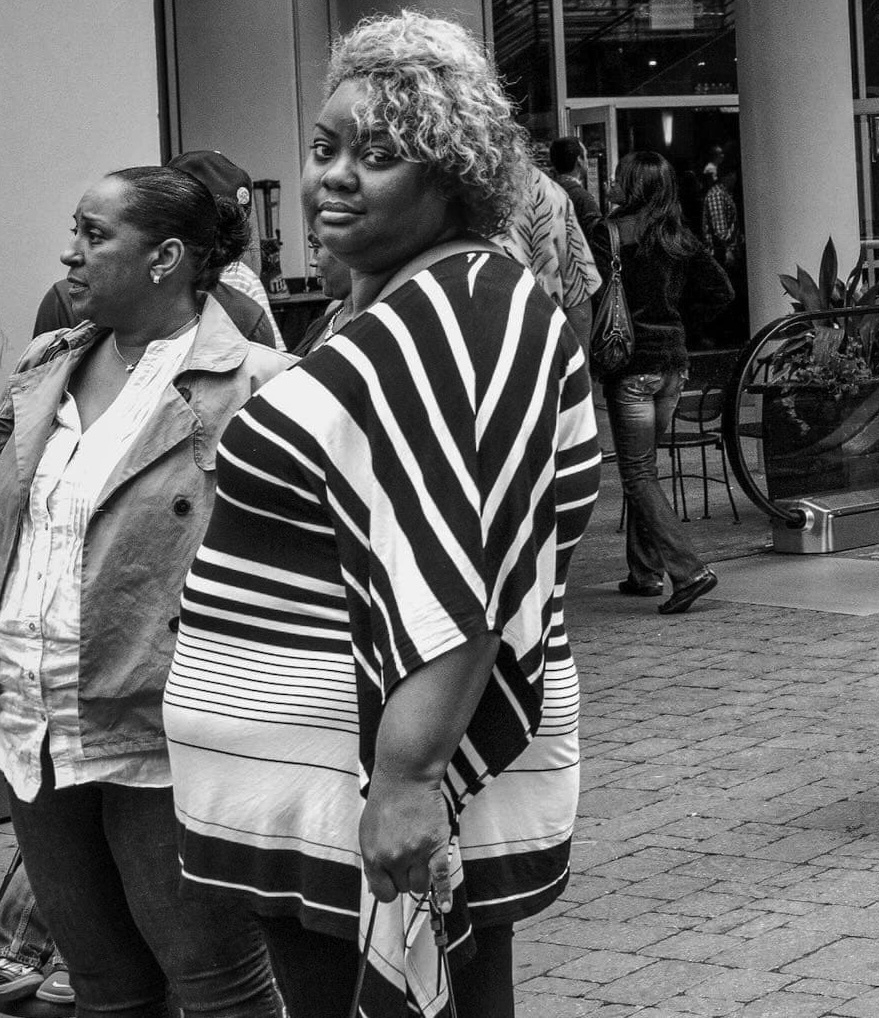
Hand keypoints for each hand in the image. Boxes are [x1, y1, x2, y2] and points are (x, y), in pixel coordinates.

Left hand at [359, 774, 452, 911]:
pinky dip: (444, 893)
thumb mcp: (367, 832)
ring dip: (421, 876)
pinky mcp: (436, 846)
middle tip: (407, 855)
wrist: (406, 777)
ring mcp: (415, 853)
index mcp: (373, 856)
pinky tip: (446, 905)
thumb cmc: (386, 802)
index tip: (393, 880)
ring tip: (420, 858)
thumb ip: (373, 861)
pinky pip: (441, 877)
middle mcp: (393, 858)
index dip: (389, 887)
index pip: (383, 893)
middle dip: (405, 876)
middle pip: (403, 888)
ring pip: (420, 885)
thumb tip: (378, 886)